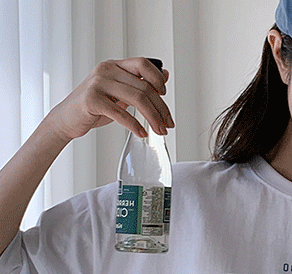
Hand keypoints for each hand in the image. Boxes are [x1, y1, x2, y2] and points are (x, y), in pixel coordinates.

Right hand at [44, 57, 174, 142]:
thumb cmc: (94, 107)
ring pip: (137, 99)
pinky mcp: (92, 100)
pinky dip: (135, 125)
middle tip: (167, 124)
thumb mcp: (119, 93)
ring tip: (159, 130)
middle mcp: (106, 71)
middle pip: (144, 87)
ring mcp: (98, 84)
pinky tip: (142, 133)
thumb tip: (165, 75)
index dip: (158, 79)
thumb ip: (139, 84)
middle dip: (161, 108)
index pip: (143, 64)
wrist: (67, 119)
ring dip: (153, 118)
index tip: (165, 96)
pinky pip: (121, 113)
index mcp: (114, 66)